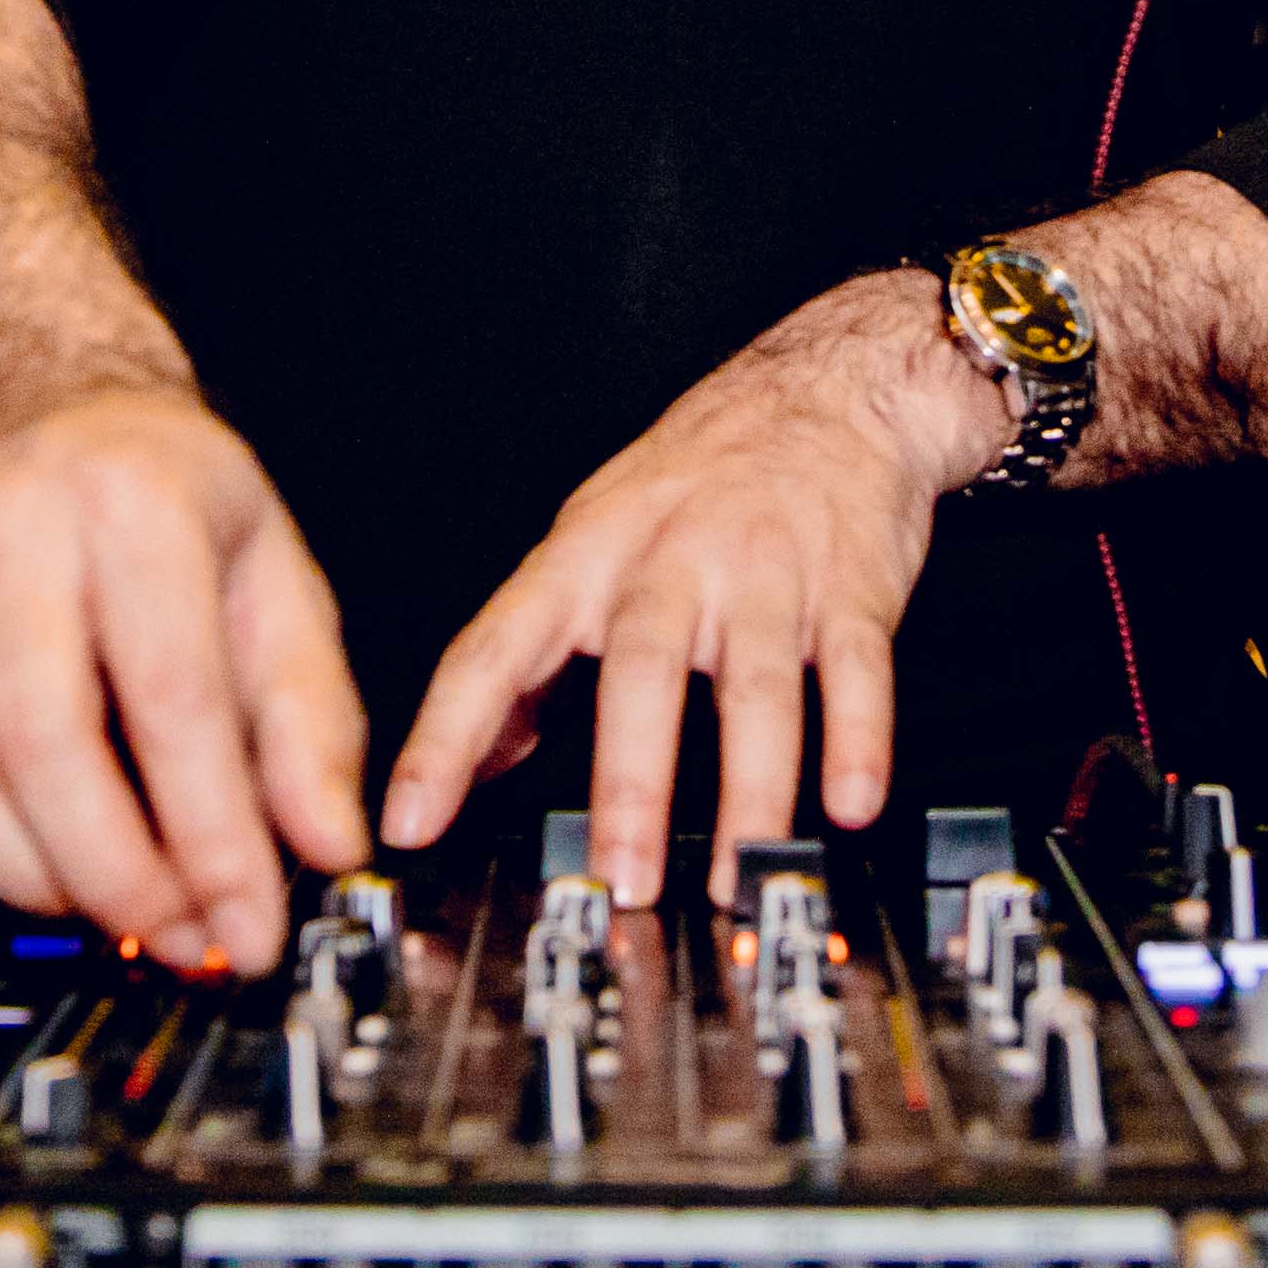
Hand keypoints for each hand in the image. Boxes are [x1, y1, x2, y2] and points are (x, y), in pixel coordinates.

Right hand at [0, 368, 366, 972]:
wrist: (40, 411)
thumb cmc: (166, 500)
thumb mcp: (277, 578)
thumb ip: (311, 721)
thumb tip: (326, 849)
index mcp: (132, 500)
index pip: (170, 696)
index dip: (214, 835)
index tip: (249, 926)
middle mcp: (7, 525)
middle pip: (39, 742)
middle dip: (116, 877)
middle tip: (177, 938)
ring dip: (33, 879)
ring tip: (110, 909)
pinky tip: (23, 863)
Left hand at [378, 277, 1001, 903]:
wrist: (832, 389)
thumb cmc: (704, 471)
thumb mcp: (593, 536)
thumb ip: (536, 651)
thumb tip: (484, 752)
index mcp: (588, 555)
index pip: (495, 650)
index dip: (446, 738)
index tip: (411, 820)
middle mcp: (671, 560)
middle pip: (639, 670)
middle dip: (629, 785)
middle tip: (619, 878)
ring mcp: (765, 572)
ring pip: (751, 685)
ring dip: (748, 787)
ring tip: (740, 870)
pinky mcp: (851, 587)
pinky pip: (853, 668)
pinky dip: (855, 738)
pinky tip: (849, 803)